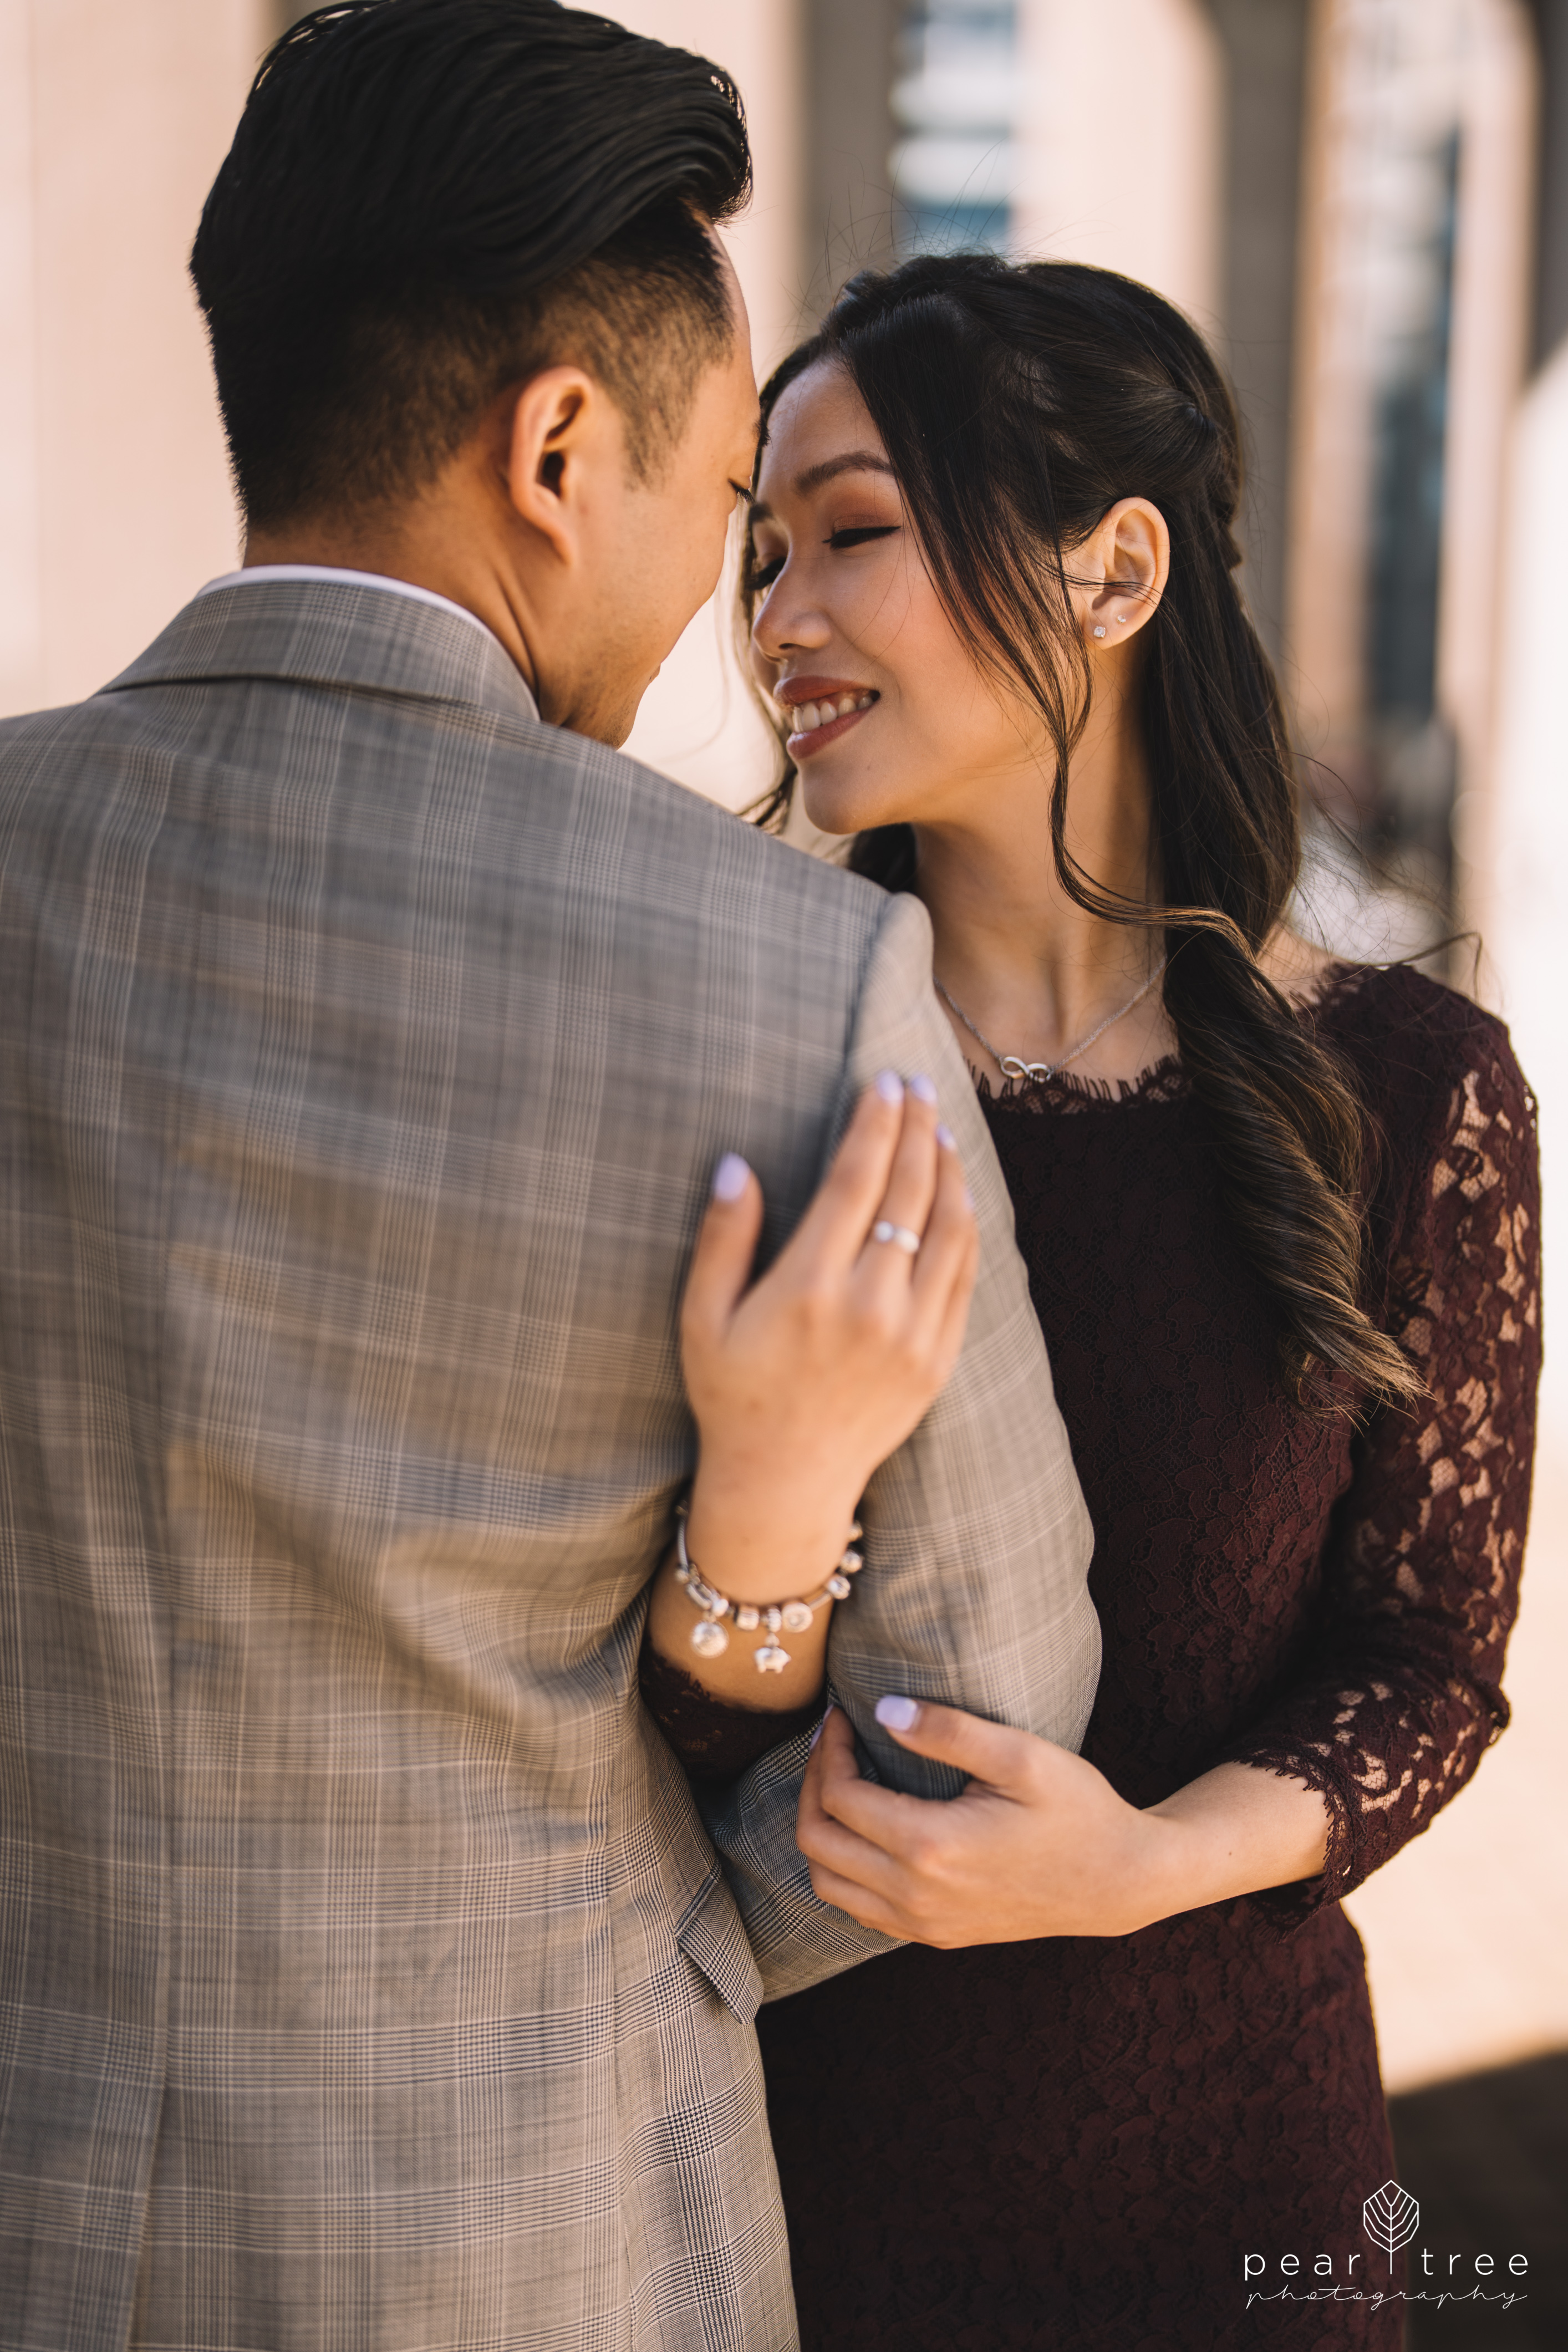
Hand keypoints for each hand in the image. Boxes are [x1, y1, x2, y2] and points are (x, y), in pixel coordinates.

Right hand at [679, 1073, 976, 1601]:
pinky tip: (956, 1194)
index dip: (876, 1122)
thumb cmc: (732, 1395)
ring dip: (950, 1169)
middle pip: (910, 1191)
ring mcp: (913, 1336)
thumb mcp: (702, 1319)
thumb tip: (737, 1165)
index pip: (857, 1180)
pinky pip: (964, 1275)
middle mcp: (869, 1307)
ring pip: (950, 1228)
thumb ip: (721, 1240)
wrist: (783, 1484)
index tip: (885, 1082)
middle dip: (917, 1127)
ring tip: (940, 1130)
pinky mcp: (938, 1359)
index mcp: (808, 1288)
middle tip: (919, 1086)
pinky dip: (965, 1224)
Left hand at [797, 1703, 1331, 1943]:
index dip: (828, 1749)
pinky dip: (844, 1869)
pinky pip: (859, 1909)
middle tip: (834, 1744)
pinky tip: (869, 1829)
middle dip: (812, 1785)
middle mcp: (916, 1896)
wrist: (1119, 1882)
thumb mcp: (1021, 1756)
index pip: (838, 1797)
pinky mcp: (935, 1936)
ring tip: (843, 1782)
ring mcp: (923, 1924)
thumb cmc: (1077, 1810)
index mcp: (930, 1847)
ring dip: (821, 1831)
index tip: (843, 1716)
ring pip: (827, 1885)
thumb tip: (882, 1711)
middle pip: (816, 1844)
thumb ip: (948, 1730)